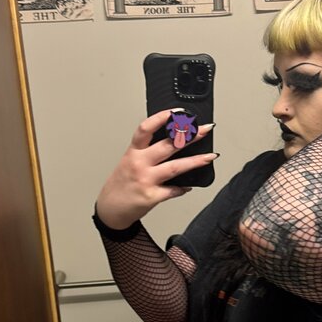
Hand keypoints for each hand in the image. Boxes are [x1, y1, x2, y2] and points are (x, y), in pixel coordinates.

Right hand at [95, 111, 215, 229]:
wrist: (110, 209)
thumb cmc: (120, 185)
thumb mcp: (128, 162)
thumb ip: (146, 152)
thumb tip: (172, 143)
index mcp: (133, 152)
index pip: (146, 129)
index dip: (162, 117)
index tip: (178, 111)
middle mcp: (139, 164)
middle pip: (167, 145)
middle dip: (189, 135)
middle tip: (204, 129)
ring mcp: (146, 180)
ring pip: (175, 167)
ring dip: (196, 161)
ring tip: (210, 156)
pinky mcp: (151, 196)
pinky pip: (173, 190)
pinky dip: (183, 188)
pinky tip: (189, 186)